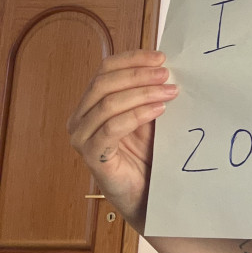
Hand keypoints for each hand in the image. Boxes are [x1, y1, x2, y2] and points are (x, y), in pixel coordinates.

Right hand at [66, 48, 178, 229]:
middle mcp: (80, 118)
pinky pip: (111, 128)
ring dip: (142, 94)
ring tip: (169, 92)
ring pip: (107, 103)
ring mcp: (82, 138)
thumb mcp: (149, 116)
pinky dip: (136, 115)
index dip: (132, 59)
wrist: (148, 194)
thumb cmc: (147, 154)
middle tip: (166, 75)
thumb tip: (166, 66)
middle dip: (138, 75)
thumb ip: (149, 92)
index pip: (106, 69)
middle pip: (104, 83)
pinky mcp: (92, 156)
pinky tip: (158, 110)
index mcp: (91, 103)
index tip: (160, 57)